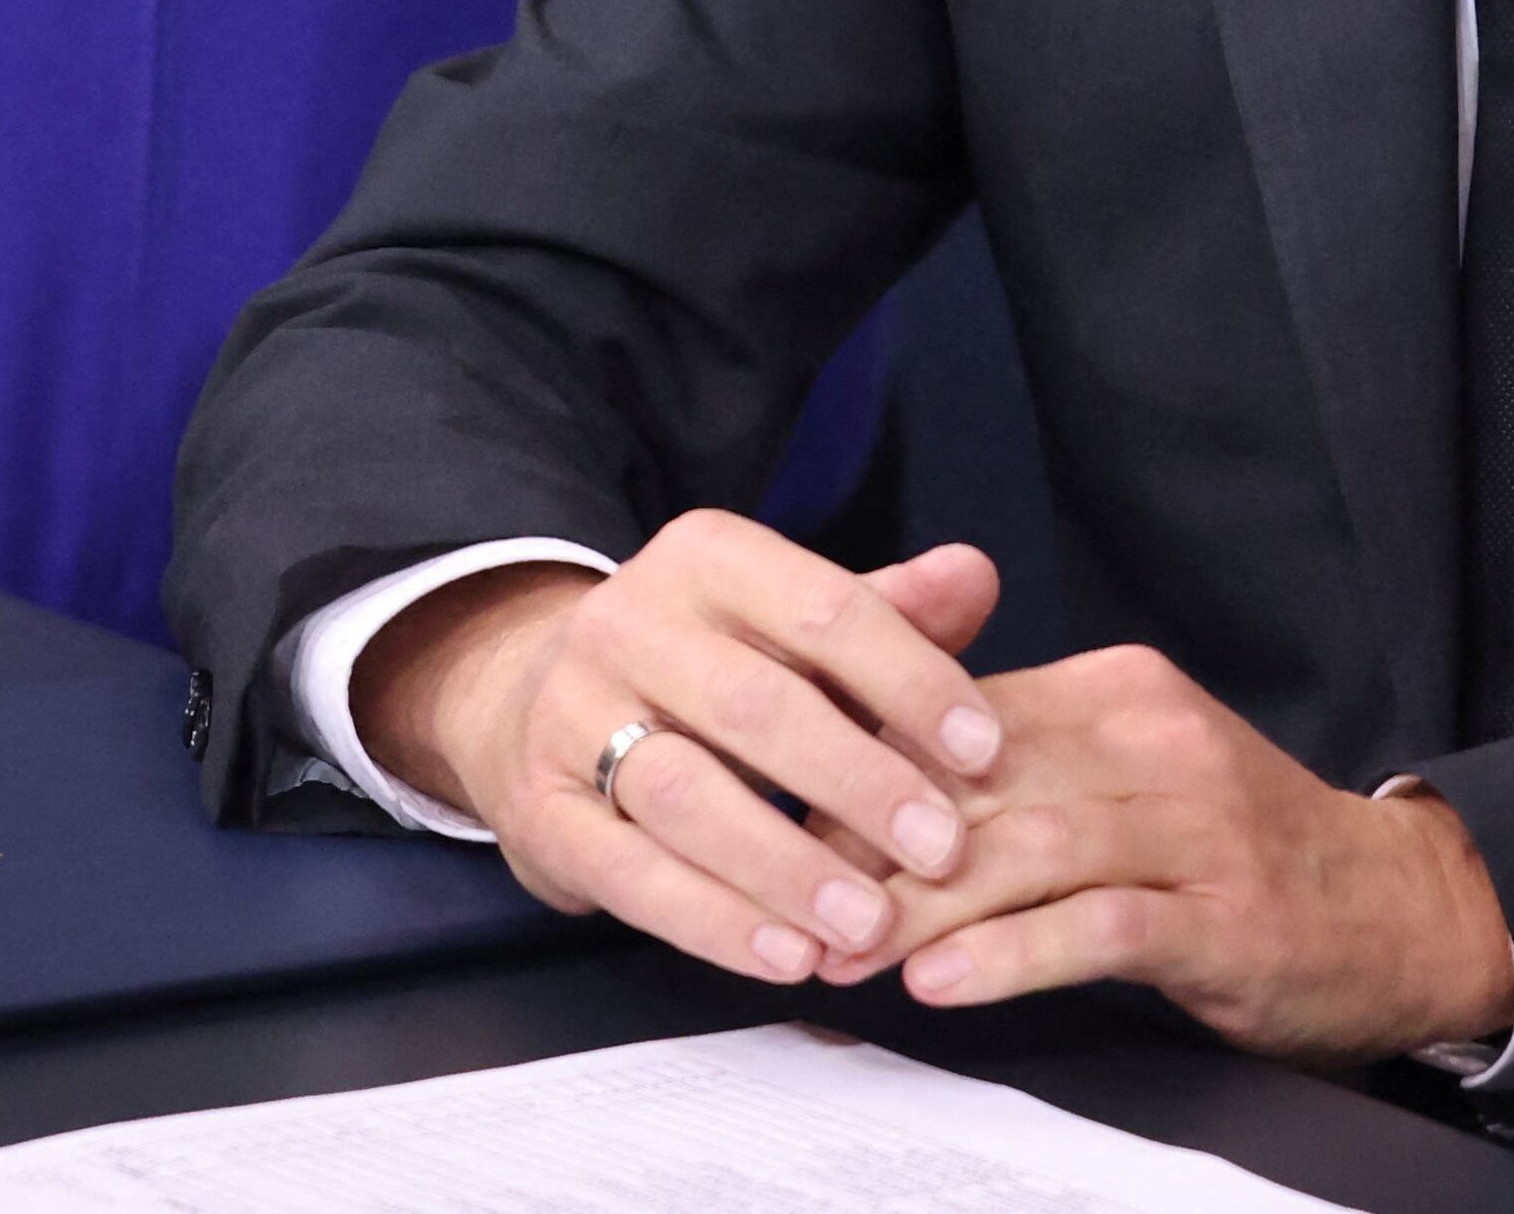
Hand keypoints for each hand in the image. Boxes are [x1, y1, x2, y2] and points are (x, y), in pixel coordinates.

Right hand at [351, 515, 1006, 988]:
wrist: (530, 700)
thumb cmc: (706, 665)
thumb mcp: (790, 622)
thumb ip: (888, 609)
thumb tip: (976, 575)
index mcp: (706, 558)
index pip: (823, 610)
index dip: (911, 681)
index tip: (983, 753)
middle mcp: (628, 623)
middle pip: (754, 705)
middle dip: (858, 782)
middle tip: (942, 850)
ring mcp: (571, 717)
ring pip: (686, 794)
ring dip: (786, 868)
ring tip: (869, 924)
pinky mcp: (540, 812)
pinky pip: (630, 875)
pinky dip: (714, 921)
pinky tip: (787, 955)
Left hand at [830, 643, 1513, 1067]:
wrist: (1401, 910)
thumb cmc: (1244, 854)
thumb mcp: (1134, 779)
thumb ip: (1025, 774)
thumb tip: (871, 797)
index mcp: (1120, 691)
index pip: (960, 716)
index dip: (864, 772)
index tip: (786, 825)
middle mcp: (1155, 740)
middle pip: (979, 782)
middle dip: (871, 846)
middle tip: (791, 903)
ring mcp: (1196, 822)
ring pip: (1027, 848)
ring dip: (922, 906)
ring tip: (847, 951)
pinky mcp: (1223, 910)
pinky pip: (1097, 927)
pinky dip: (1010, 954)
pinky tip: (945, 983)